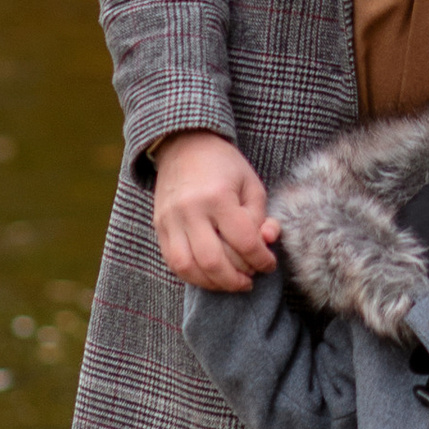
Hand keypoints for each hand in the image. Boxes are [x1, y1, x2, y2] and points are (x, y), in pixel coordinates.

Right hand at [152, 130, 278, 291]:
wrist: (184, 144)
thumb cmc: (224, 165)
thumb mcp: (250, 184)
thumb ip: (261, 217)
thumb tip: (267, 243)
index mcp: (218, 196)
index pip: (244, 242)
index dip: (262, 259)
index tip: (269, 264)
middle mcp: (190, 210)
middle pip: (214, 261)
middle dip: (237, 279)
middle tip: (251, 278)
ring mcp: (170, 220)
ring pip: (189, 268)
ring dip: (213, 283)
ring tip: (231, 282)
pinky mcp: (159, 227)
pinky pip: (173, 263)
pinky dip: (194, 276)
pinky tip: (210, 275)